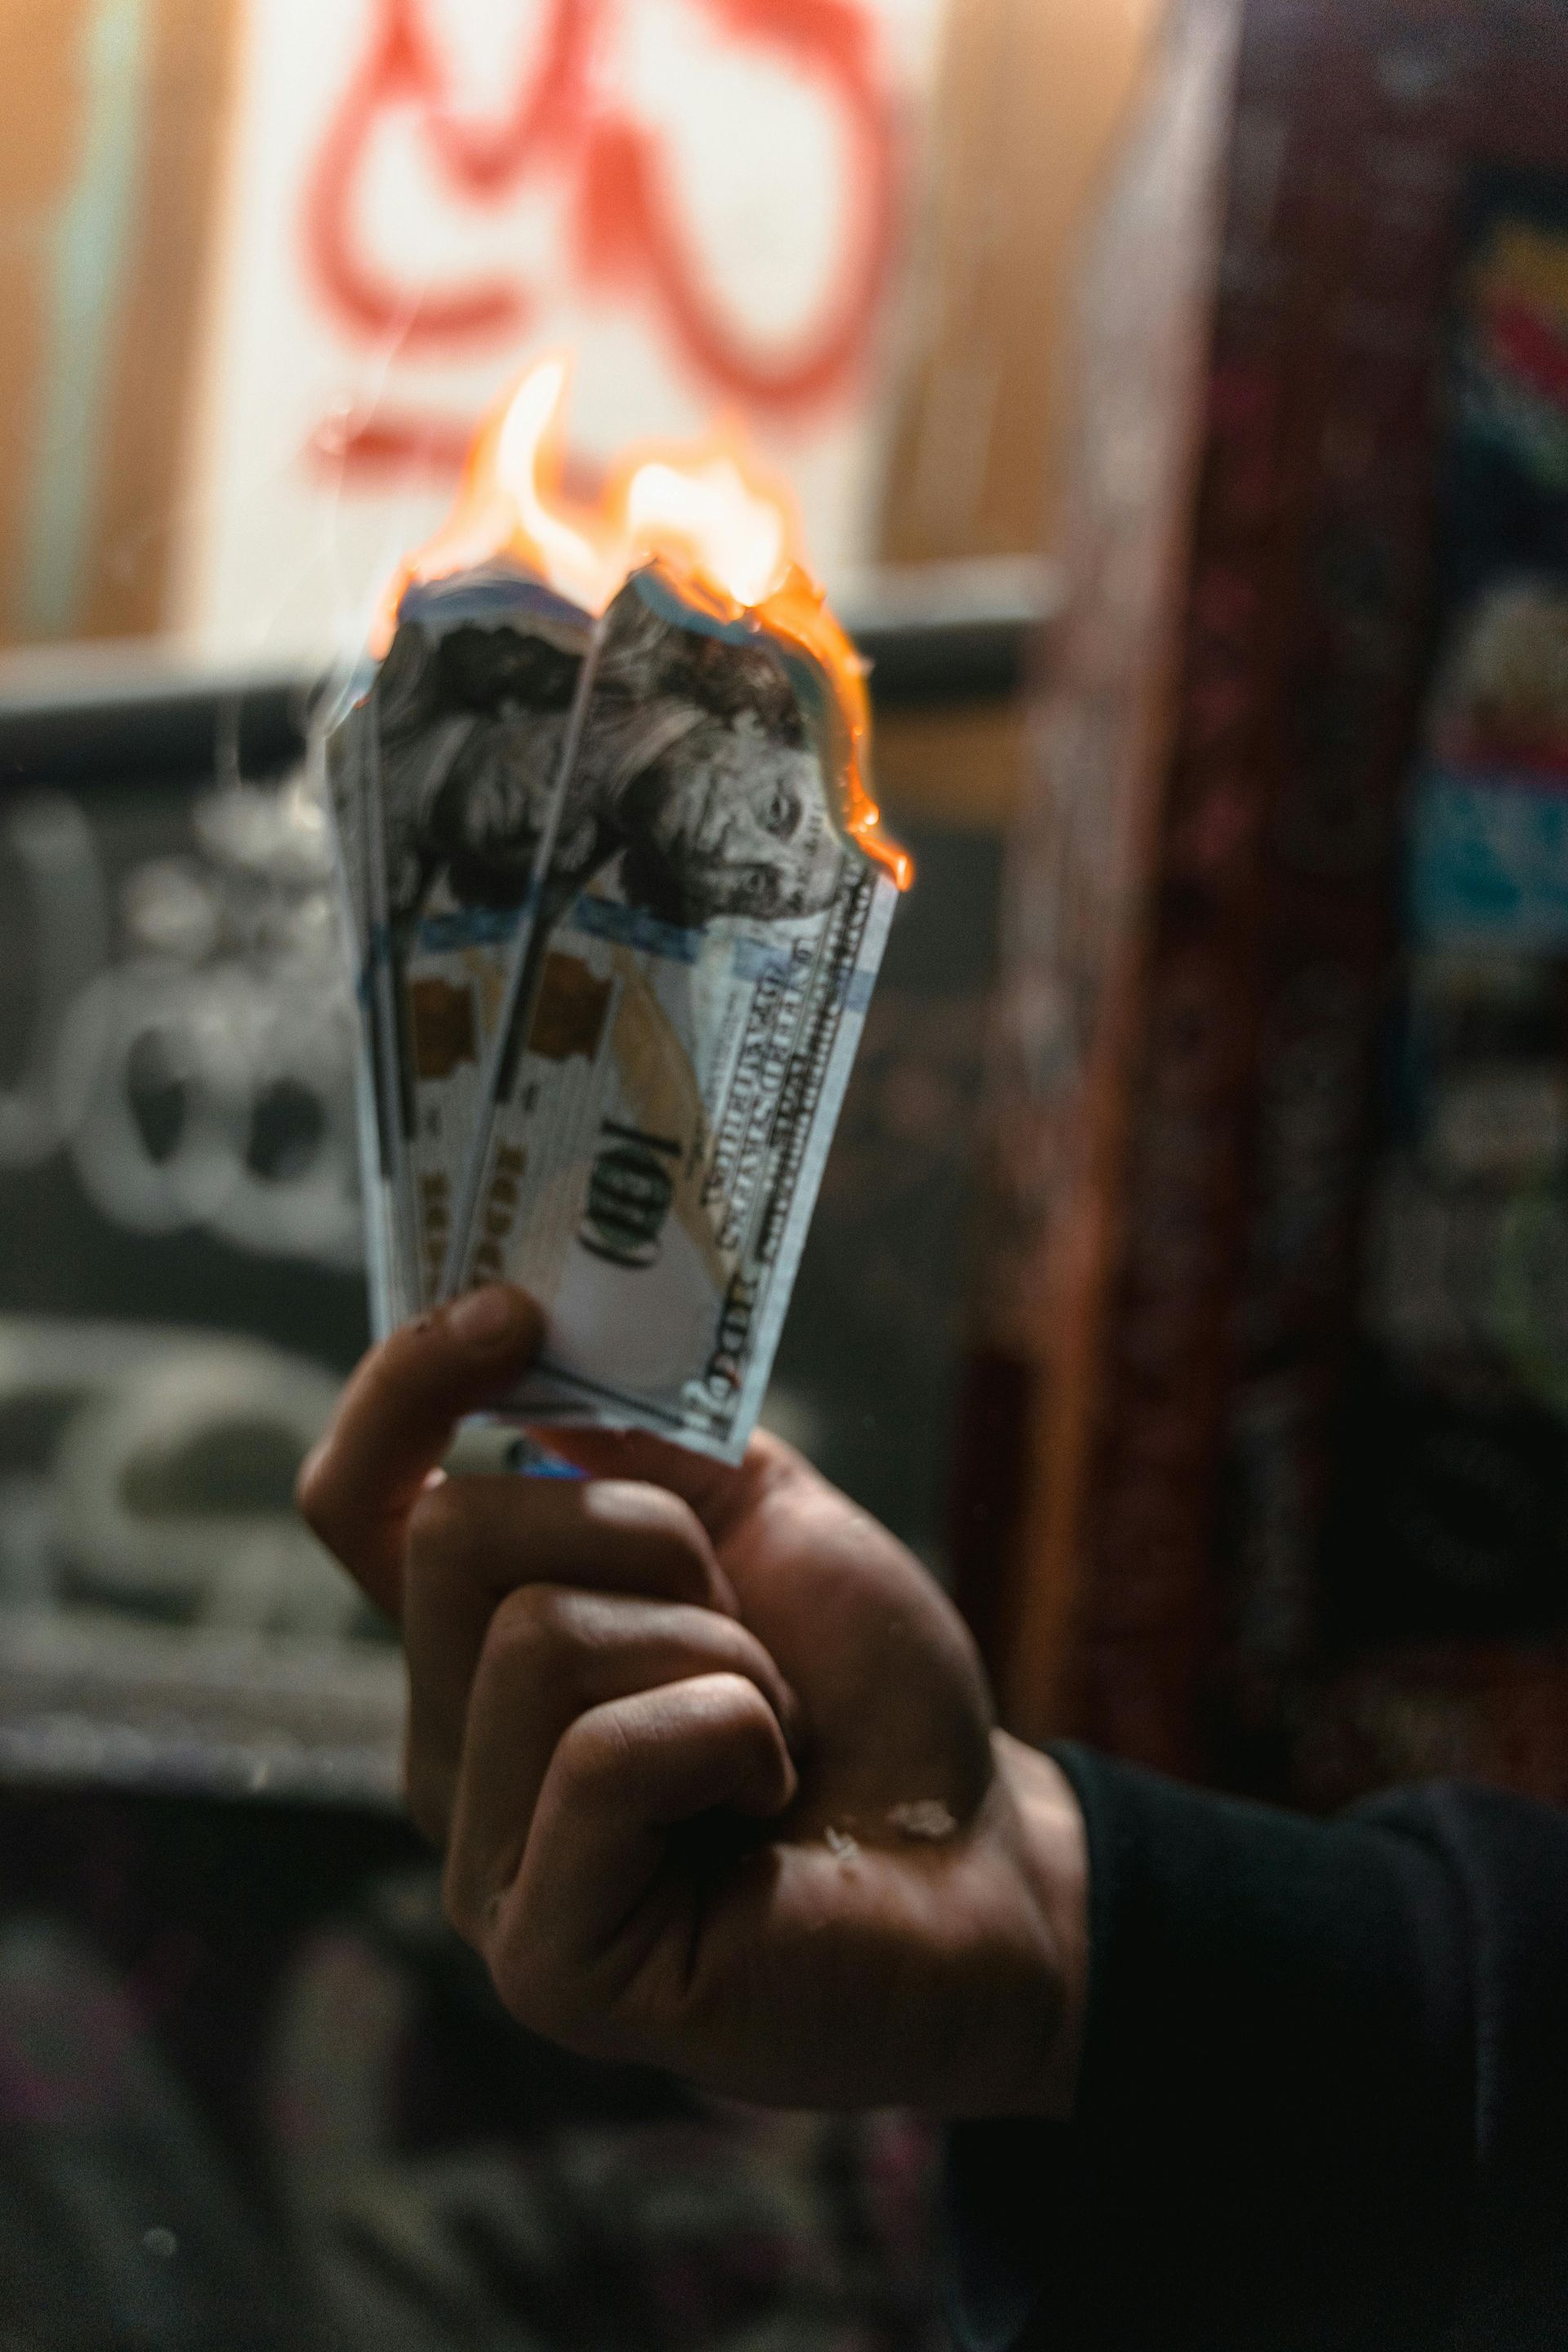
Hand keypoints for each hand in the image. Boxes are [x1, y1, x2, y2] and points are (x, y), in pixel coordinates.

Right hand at [299, 1287, 1086, 2115]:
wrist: (988, 1861)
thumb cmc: (872, 1699)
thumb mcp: (766, 1519)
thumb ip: (643, 1445)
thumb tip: (533, 1369)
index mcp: (484, 1647)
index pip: (361, 1503)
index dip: (404, 1389)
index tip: (516, 1314)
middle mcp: (455, 1754)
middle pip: (456, 1538)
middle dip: (647, 1535)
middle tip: (747, 1621)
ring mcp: (488, 1866)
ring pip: (539, 1639)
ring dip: (717, 1652)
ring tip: (773, 1731)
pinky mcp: (544, 1962)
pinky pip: (604, 1758)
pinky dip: (730, 1736)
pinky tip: (765, 1797)